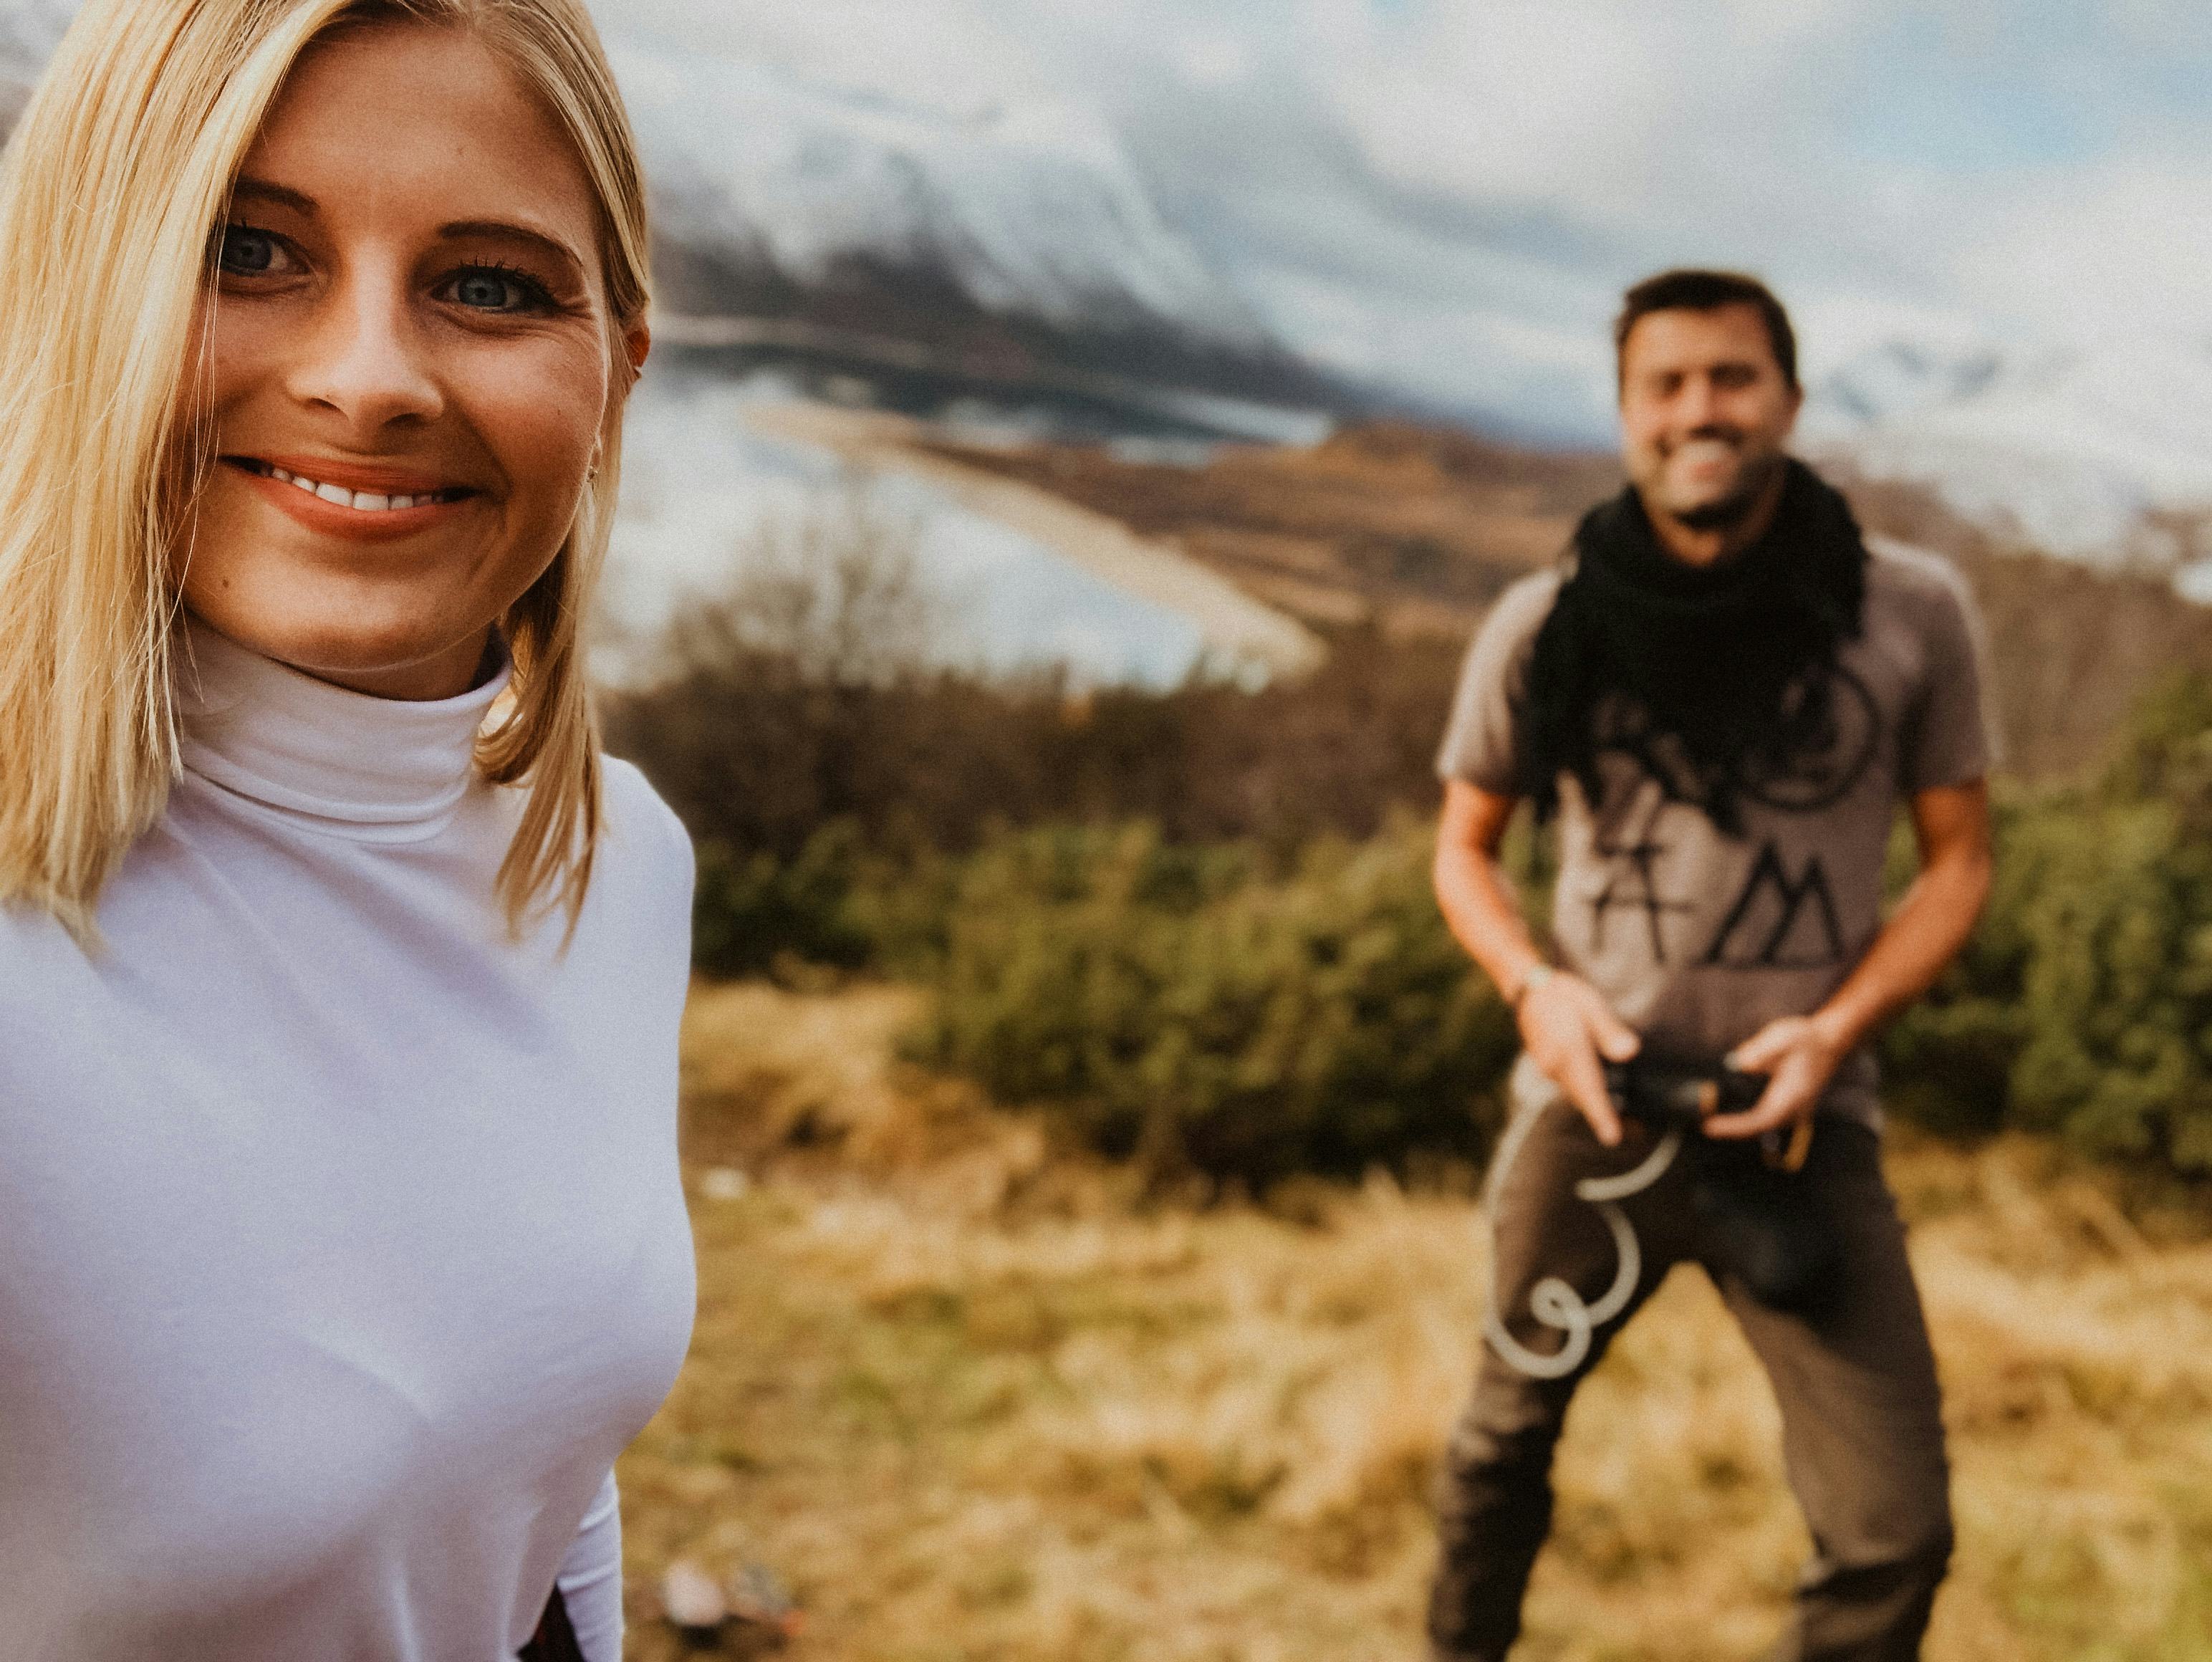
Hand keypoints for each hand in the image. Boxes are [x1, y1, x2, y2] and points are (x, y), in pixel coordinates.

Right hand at [1517, 972, 1639, 1146]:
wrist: (1528, 990)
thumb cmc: (1565, 994)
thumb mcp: (1591, 1005)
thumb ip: (1609, 1030)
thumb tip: (1630, 1052)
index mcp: (1569, 1051)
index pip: (1589, 1089)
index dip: (1601, 1114)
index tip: (1611, 1137)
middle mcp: (1555, 1065)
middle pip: (1581, 1097)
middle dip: (1599, 1116)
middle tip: (1619, 1135)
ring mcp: (1547, 1066)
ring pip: (1573, 1092)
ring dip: (1590, 1105)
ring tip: (1609, 1122)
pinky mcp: (1546, 1065)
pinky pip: (1567, 1084)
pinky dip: (1581, 1092)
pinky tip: (1593, 1094)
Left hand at [1704, 1013, 1849, 1140]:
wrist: (1829, 1043)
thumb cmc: (1805, 1040)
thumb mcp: (1783, 1038)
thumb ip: (1760, 1051)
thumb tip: (1738, 1063)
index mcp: (1792, 1095)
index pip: (1761, 1119)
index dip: (1735, 1126)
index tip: (1710, 1126)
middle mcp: (1795, 1109)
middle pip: (1759, 1129)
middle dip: (1731, 1130)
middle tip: (1703, 1124)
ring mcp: (1794, 1112)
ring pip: (1762, 1128)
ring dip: (1737, 1128)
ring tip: (1710, 1122)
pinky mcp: (1789, 1109)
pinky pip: (1766, 1122)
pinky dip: (1746, 1122)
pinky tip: (1727, 1117)